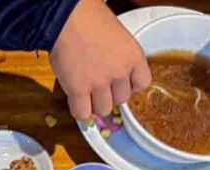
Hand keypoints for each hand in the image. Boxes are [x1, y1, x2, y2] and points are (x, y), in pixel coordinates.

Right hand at [50, 0, 151, 118]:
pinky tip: (75, 101)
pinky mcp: (78, 90)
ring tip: (86, 94)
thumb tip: (111, 68)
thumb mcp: (117, 35)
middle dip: (110, 95)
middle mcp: (120, 72)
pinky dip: (79, 110)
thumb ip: (119, 55)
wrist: (67, 18)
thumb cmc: (89, 18)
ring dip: (94, 105)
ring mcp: (99, 83)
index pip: (142, 84)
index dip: (129, 86)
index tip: (120, 83)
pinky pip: (82, 113)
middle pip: (121, 100)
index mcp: (133, 56)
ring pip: (103, 109)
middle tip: (98, 87)